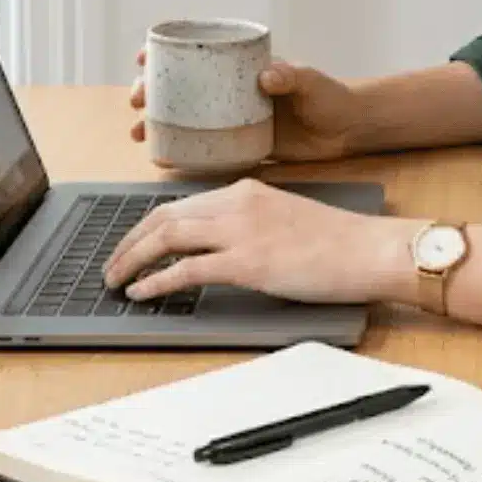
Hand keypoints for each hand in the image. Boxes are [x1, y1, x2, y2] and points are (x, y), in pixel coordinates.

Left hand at [102, 179, 415, 304]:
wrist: (371, 249)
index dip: (146, 226)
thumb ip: (248, 226)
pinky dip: (157, 281)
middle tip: (111, 266)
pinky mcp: (248, 262)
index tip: (131, 244)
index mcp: (245, 189)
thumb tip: (216, 251)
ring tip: (116, 280)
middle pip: (162, 216)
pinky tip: (142, 292)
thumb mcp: (283, 219)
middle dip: (128, 242)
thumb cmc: (339, 242)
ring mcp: (241, 231)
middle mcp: (237, 202)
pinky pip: (187, 270)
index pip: (180, 204)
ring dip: (132, 260)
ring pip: (166, 237)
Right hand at [127, 50, 363, 161]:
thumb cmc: (331, 97)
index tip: (142, 57)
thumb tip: (268, 75)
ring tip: (139, 132)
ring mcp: (233, 120)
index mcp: (242, 69)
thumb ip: (291, 76)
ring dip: (157, 123)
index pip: (196, 54)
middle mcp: (231, 93)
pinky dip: (180, 152)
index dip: (164, 53)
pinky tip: (162, 158)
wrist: (348, 132)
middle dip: (150, 91)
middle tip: (137, 100)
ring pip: (184, 118)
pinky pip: (204, 149)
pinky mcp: (240, 146)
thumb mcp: (310, 81)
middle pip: (180, 87)